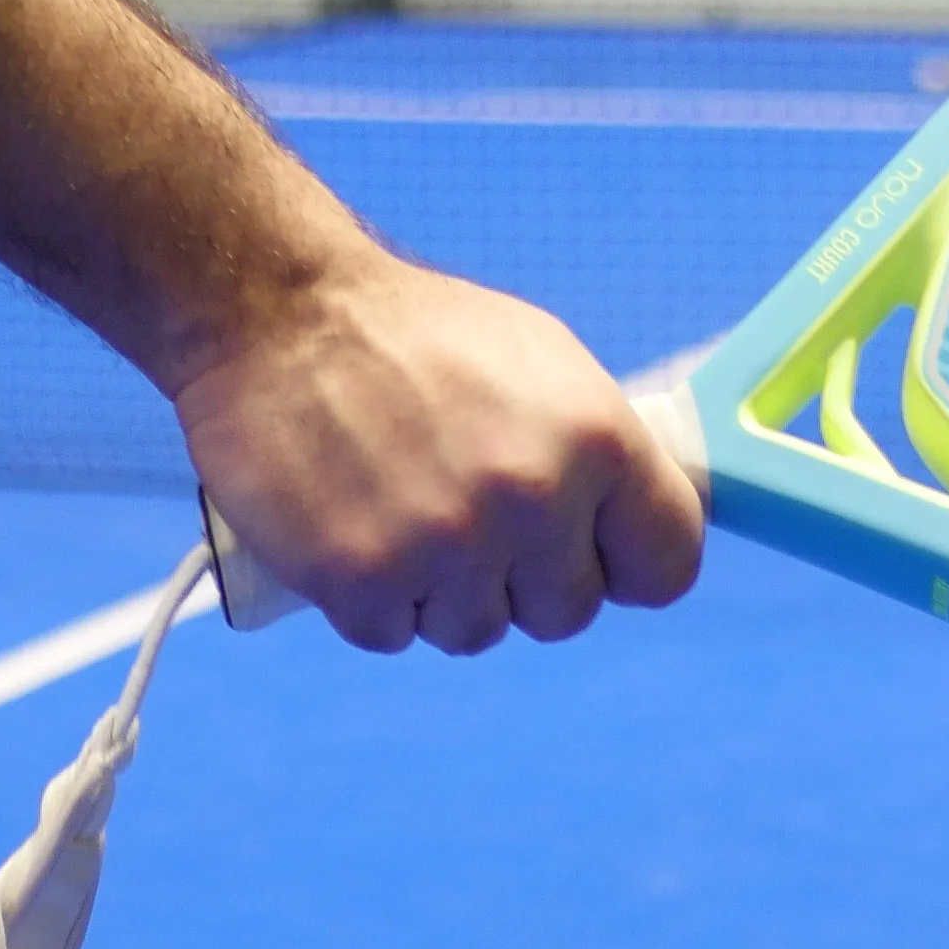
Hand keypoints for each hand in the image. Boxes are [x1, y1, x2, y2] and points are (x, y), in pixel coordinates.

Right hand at [172, 257, 702, 653]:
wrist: (280, 312)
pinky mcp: (361, 581)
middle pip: (567, 614)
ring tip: (403, 507)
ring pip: (476, 631)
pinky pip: (394, 636)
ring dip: (442, 590)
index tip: (593, 557)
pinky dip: (373, 597)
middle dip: (524, 580)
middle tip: (469, 517)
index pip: (668, 563)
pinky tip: (355, 524)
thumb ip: (596, 452)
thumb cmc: (415, 335)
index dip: (626, 565)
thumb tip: (631, 526)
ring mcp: (445, 547)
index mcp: (596, 439)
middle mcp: (531, 500)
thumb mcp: (542, 362)